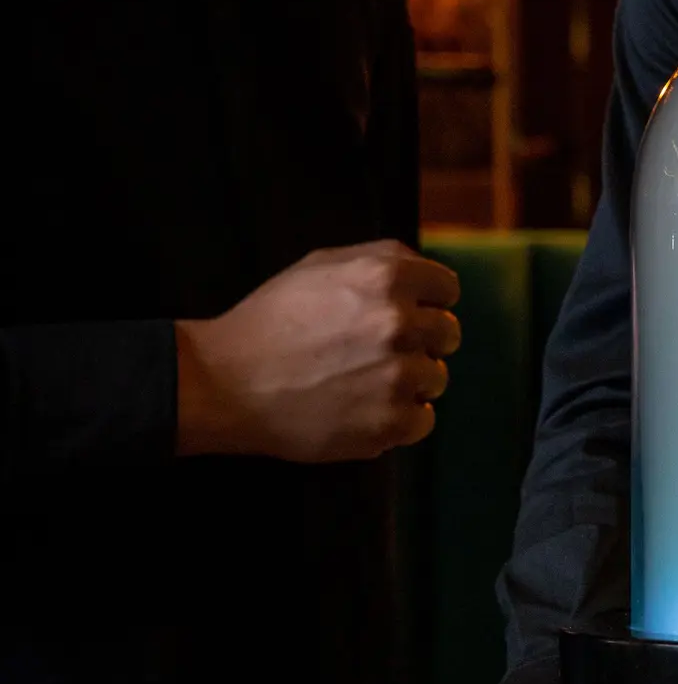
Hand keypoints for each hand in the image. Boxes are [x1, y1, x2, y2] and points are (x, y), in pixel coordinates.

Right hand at [175, 240, 460, 461]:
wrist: (224, 382)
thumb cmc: (271, 320)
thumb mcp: (321, 265)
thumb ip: (383, 260)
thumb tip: (428, 273)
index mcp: (387, 278)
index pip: (447, 289)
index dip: (429, 302)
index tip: (411, 315)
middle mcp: (399, 324)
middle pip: (447, 335)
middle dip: (421, 342)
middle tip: (380, 353)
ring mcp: (397, 377)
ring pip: (436, 379)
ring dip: (409, 383)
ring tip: (362, 383)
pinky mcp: (388, 423)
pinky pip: (422, 422)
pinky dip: (399, 420)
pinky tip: (363, 411)